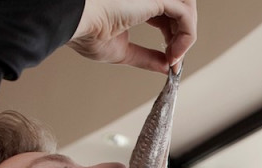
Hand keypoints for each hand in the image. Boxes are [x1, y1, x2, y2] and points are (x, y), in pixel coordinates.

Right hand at [69, 0, 196, 71]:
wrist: (73, 23)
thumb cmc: (86, 34)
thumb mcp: (124, 51)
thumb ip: (147, 57)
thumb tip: (167, 68)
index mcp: (136, 1)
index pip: (167, 13)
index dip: (174, 37)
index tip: (170, 61)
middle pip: (181, 9)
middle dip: (183, 34)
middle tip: (173, 58)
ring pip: (188, 9)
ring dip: (187, 35)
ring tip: (173, 56)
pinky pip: (186, 17)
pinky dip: (186, 39)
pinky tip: (172, 55)